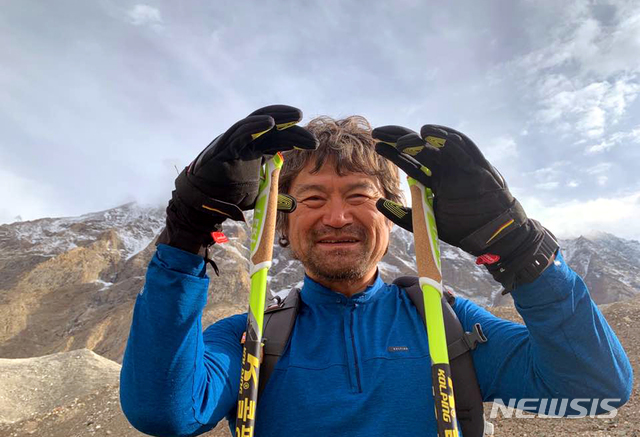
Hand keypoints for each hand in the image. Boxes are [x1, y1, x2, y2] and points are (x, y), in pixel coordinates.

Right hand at [159, 105, 317, 253]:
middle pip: (270, 126)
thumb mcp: (257, 197)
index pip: (278, 139)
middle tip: (306, 121)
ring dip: (276, 117)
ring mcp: (233, 142)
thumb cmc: (226, 198)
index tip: (313, 144)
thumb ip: (274, 196)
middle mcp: (244, 143)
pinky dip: (254, 126)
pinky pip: (239, 132)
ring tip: (296, 115)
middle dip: (289, 123)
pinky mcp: (222, 147)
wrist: (202, 206)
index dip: (295, 137)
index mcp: (254, 151)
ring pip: (256, 122)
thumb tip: (294, 204)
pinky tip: (269, 123)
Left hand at [372, 125, 555, 289]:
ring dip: (419, 139)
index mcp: (435, 179)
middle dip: (399, 137)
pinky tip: (428, 133)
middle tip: (378, 132)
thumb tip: (378, 203)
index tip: (376, 144)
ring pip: (439, 144)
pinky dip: (446, 138)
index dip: (393, 150)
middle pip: (420, 147)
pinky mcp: (479, 166)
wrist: (494, 236)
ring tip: (400, 138)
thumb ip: (402, 215)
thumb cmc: (463, 229)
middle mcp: (447, 168)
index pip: (410, 159)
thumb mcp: (426, 221)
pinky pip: (463, 147)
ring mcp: (463, 165)